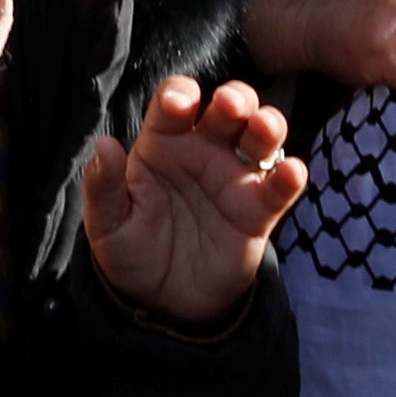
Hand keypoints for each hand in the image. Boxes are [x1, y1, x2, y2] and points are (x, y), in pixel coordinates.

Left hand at [73, 74, 304, 327]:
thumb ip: (105, 185)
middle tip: (231, 103)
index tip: (180, 105)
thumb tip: (104, 144)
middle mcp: (203, 151)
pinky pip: (279, 188)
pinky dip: (290, 177)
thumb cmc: (130, 251)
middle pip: (229, 108)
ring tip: (264, 127)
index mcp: (163, 142)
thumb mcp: (107, 223)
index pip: (175, 102)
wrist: (162, 301)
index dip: (180, 95)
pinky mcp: (258, 211)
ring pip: (261, 138)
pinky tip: (291, 171)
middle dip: (236, 97)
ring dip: (268, 125)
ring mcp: (234, 178)